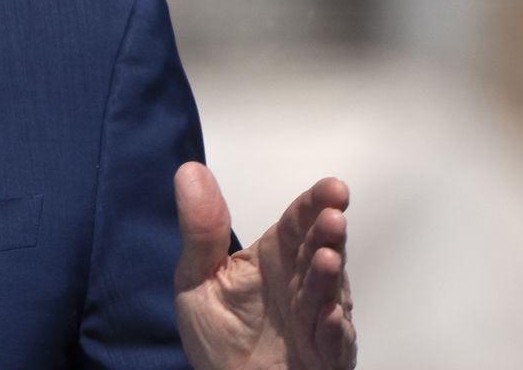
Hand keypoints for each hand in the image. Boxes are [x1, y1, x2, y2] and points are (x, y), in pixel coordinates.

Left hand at [172, 163, 355, 369]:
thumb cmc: (219, 335)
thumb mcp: (197, 277)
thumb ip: (200, 230)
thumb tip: (190, 172)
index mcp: (274, 258)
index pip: (297, 224)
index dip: (313, 204)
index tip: (331, 188)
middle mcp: (300, 283)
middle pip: (318, 252)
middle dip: (328, 234)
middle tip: (332, 217)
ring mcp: (315, 319)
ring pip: (327, 293)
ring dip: (329, 277)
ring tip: (328, 258)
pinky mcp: (322, 355)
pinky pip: (330, 341)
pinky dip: (331, 329)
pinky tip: (329, 314)